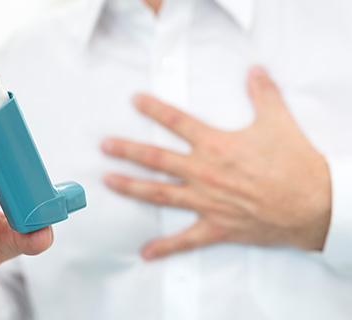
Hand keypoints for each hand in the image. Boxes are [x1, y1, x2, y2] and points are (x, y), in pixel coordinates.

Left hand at [102, 66, 331, 259]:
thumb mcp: (278, 121)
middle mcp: (204, 172)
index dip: (153, 109)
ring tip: (109, 181)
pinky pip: (185, 240)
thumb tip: (255, 70)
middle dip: (127, 150)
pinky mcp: (216, 227)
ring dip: (131, 187)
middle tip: (104, 146)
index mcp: (215, 145)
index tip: (134, 101)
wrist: (315, 204)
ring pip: (159, 193)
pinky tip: (145, 252)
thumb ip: (263, 93)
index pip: (176, 122)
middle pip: (156, 159)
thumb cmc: (296, 163)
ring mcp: (206, 201)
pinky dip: (165, 248)